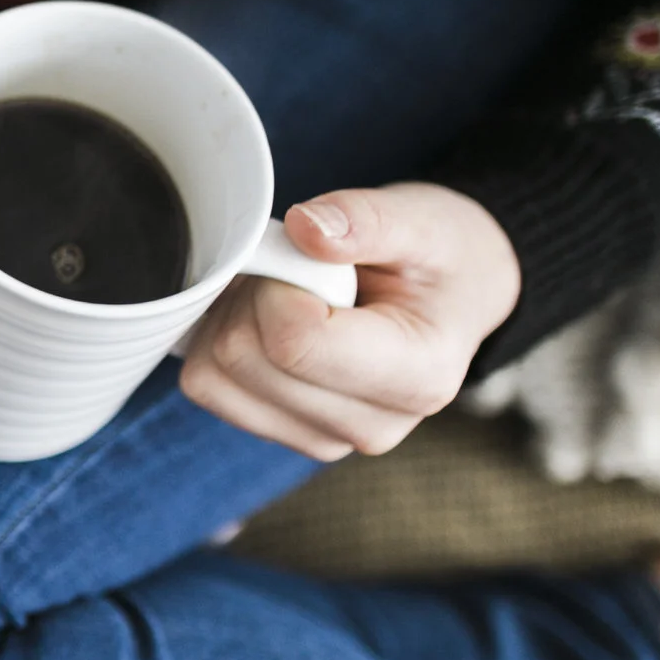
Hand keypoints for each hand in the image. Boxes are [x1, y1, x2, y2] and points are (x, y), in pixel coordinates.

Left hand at [178, 182, 519, 461]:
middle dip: (253, 297)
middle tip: (296, 270)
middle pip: (244, 360)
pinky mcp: (284, 432)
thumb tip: (305, 227)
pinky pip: (207, 386)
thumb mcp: (420, 221)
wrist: (453, 295)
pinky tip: (266, 320)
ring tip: (286, 294)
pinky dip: (218, 342)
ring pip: (213, 378)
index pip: (295, 342)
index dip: (278, 285)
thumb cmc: (438, 257)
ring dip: (230, 319)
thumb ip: (366, 220)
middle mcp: (372, 426)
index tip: (308, 258)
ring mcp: (324, 438)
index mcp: (417, 376)